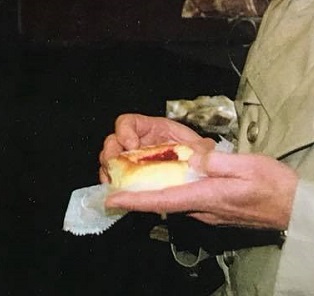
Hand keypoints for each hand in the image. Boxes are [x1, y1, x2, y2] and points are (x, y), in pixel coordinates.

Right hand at [99, 114, 214, 182]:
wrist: (199, 174)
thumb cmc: (197, 155)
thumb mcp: (200, 148)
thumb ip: (202, 148)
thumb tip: (206, 150)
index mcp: (151, 129)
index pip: (127, 122)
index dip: (125, 131)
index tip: (132, 145)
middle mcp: (137, 142)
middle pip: (112, 141)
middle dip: (110, 152)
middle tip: (115, 164)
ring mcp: (131, 160)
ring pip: (109, 160)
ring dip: (108, 170)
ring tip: (113, 180)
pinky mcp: (131, 178)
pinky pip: (114, 179)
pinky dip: (113, 184)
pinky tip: (117, 191)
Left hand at [105, 151, 297, 230]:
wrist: (297, 209)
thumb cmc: (276, 186)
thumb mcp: (248, 165)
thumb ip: (218, 162)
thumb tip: (194, 157)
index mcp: (207, 196)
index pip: (164, 199)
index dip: (135, 200)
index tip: (112, 199)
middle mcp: (203, 209)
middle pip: (162, 201)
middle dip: (136, 194)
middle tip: (114, 180)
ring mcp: (209, 212)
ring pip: (172, 201)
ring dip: (150, 192)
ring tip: (131, 176)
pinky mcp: (214, 210)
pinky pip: (185, 200)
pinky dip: (168, 190)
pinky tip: (164, 178)